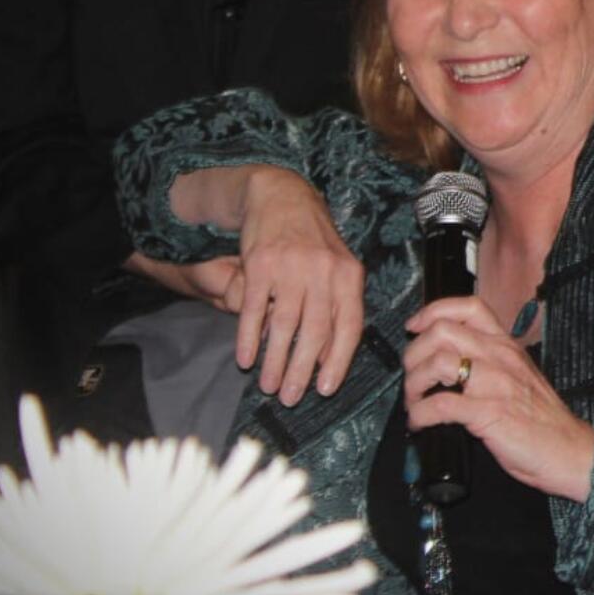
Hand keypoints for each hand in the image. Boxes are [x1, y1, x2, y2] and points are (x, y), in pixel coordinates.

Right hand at [131, 165, 364, 404]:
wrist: (282, 197)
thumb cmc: (313, 241)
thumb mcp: (337, 267)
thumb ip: (338, 308)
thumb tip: (331, 359)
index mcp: (348, 275)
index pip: (349, 326)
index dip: (338, 361)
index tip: (325, 389)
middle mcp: (322, 271)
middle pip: (315, 331)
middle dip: (302, 371)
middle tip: (290, 398)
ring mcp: (291, 266)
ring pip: (284, 325)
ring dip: (274, 361)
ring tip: (268, 385)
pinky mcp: (261, 264)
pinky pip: (254, 309)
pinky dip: (249, 338)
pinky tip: (244, 358)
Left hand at [404, 296, 593, 501]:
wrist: (571, 451)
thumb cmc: (543, 418)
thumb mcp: (519, 374)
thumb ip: (490, 361)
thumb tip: (449, 361)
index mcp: (505, 344)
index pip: (468, 307)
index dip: (433, 311)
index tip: (415, 326)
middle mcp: (499, 356)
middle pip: (442, 331)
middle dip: (414, 352)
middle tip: (412, 376)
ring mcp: (494, 384)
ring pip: (438, 363)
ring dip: (414, 383)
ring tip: (414, 402)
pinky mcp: (488, 414)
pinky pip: (442, 404)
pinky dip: (421, 413)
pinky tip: (419, 422)